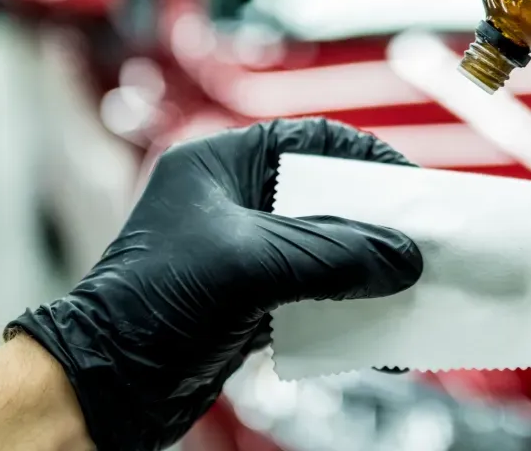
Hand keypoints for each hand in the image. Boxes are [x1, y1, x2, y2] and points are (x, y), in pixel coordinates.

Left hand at [6, 118, 423, 450]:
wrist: (105, 388)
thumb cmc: (152, 305)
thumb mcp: (253, 266)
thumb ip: (334, 256)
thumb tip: (405, 258)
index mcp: (222, 165)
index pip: (313, 142)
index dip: (369, 159)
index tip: (415, 190)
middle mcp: (234, 201)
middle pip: (328, 198)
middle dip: (377, 224)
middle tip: (424, 244)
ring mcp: (243, 252)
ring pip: (326, 249)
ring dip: (367, 271)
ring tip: (410, 292)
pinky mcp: (250, 301)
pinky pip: (316, 294)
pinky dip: (349, 310)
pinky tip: (378, 334)